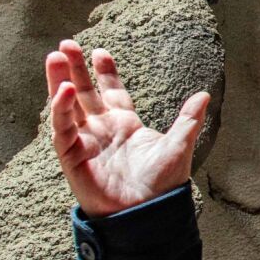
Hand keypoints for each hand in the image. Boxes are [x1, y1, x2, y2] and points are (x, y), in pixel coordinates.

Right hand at [46, 39, 209, 217]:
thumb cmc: (162, 185)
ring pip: (67, 106)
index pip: (111, 91)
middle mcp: (103, 130)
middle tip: (67, 44)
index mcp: (126, 125)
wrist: (146, 215)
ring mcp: (86, 142)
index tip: (100, 50)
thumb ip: (188, 120)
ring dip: (60, 81)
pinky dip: (60, 109)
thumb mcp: (179, 147)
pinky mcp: (73, 157)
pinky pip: (62, 130)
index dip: (105, 72)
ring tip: (55, 56)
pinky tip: (64, 90)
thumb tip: (204, 94)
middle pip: (84, 93)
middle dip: (74, 68)